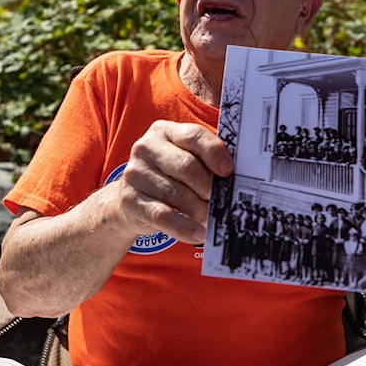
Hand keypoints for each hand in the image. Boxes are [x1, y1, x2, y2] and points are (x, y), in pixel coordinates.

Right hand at [115, 120, 233, 245]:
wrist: (130, 200)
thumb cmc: (167, 176)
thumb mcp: (182, 158)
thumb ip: (204, 160)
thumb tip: (235, 178)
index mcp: (164, 131)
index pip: (193, 135)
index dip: (214, 153)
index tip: (229, 171)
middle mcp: (145, 148)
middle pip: (186, 166)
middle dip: (209, 187)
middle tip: (222, 201)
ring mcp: (135, 174)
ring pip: (177, 194)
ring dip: (200, 210)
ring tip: (212, 218)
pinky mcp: (130, 200)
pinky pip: (163, 216)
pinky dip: (185, 228)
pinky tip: (199, 234)